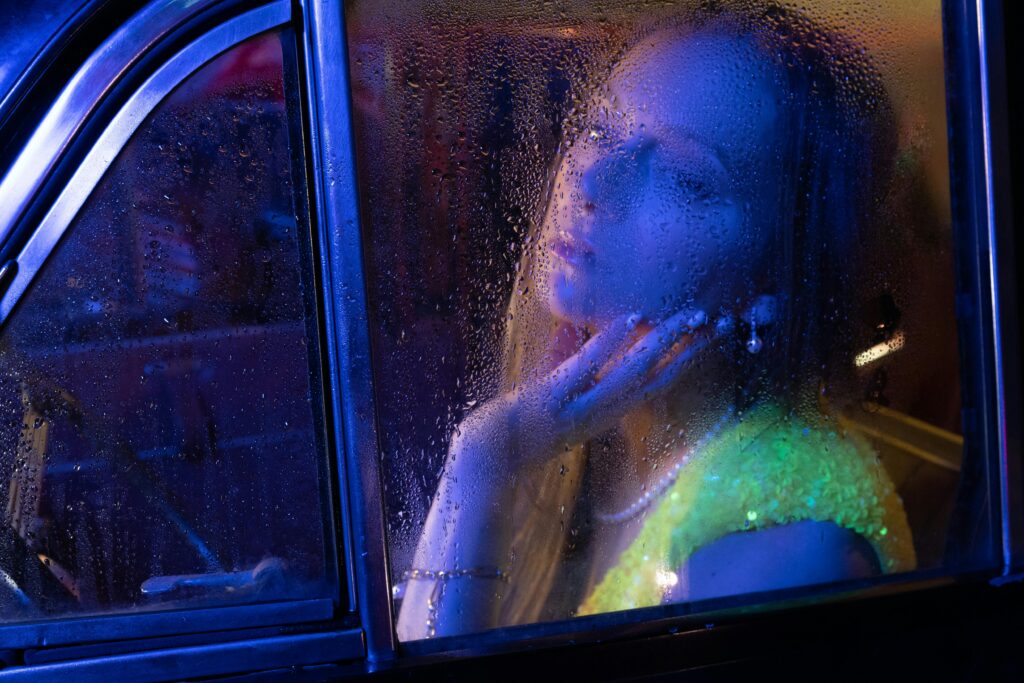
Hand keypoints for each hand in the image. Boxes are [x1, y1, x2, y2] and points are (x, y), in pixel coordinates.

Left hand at [452, 308, 716, 473]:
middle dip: (690, 348)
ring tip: (690, 316)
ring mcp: (579, 406)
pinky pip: (588, 367)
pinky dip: (611, 342)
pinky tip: (632, 318)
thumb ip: (565, 363)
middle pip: (656, 377)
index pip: (656, 383)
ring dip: (662, 342)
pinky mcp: (553, 397)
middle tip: (720, 321)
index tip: (713, 336)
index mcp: (605, 413)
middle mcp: (601, 413)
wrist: (487, 458)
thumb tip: (576, 331)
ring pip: (631, 372)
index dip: (687, 360)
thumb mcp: (551, 394)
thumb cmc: (518, 427)